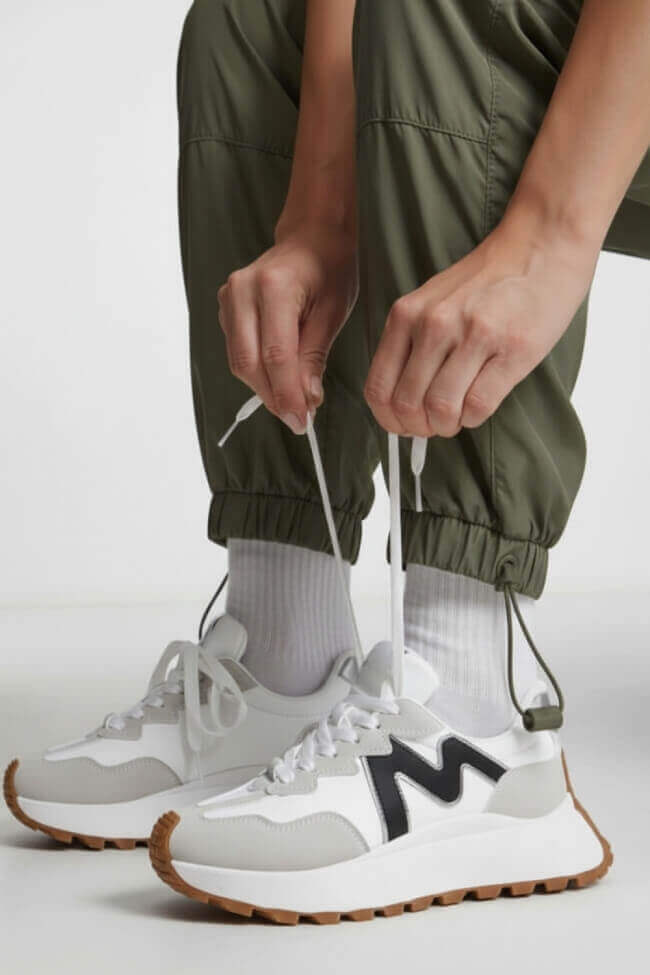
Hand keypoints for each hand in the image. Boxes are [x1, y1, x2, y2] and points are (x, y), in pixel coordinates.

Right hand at [218, 223, 357, 433]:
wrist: (310, 237)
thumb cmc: (329, 269)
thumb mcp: (333, 312)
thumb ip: (315, 356)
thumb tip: (306, 400)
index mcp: (274, 287)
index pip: (276, 355)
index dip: (287, 394)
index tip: (303, 421)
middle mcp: (243, 290)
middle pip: (249, 362)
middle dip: (274, 397)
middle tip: (299, 420)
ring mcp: (229, 297)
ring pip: (240, 361)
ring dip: (265, 388)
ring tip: (294, 403)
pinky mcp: (226, 307)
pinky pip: (238, 351)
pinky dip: (258, 372)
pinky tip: (281, 380)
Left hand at [364, 215, 597, 436]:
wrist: (541, 245)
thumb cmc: (487, 281)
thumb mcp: (431, 302)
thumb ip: (411, 343)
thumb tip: (400, 403)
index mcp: (407, 315)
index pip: (378, 388)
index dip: (389, 419)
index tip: (403, 426)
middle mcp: (434, 325)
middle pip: (409, 404)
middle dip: (420, 428)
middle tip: (436, 425)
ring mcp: (474, 336)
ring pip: (442, 409)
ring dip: (448, 425)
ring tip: (458, 417)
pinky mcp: (512, 350)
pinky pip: (479, 405)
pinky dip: (474, 417)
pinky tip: (479, 406)